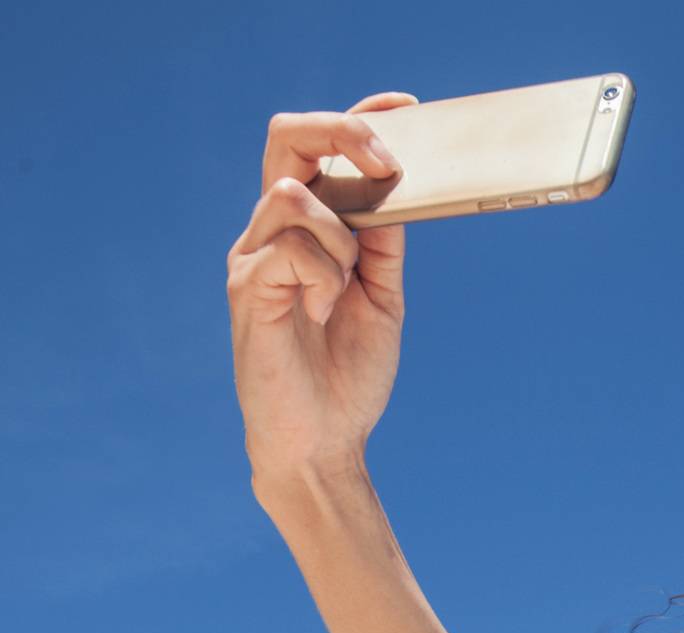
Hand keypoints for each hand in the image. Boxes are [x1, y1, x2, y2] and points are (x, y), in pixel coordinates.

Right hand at [226, 92, 417, 483]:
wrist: (323, 444)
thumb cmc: (348, 378)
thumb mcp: (380, 299)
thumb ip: (381, 245)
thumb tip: (397, 188)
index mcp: (305, 231)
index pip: (320, 150)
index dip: (358, 117)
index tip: (406, 106)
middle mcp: (271, 232)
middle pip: (289, 137)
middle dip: (341, 131)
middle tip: (384, 159)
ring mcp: (253, 255)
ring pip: (294, 193)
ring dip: (339, 239)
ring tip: (342, 295)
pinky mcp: (247, 285)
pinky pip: (293, 246)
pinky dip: (324, 277)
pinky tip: (321, 315)